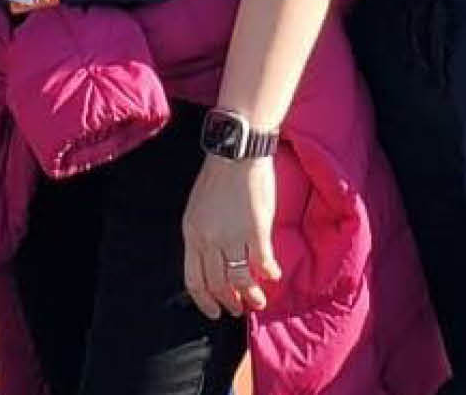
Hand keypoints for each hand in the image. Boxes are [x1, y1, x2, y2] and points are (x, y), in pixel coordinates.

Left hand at [178, 151, 278, 320]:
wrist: (236, 153)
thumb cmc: (218, 177)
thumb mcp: (197, 209)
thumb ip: (202, 236)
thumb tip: (212, 261)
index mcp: (191, 234)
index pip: (194, 280)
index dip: (205, 301)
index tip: (215, 312)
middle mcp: (208, 239)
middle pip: (217, 284)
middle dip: (229, 302)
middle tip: (239, 310)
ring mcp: (232, 236)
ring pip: (240, 280)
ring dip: (251, 295)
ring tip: (258, 301)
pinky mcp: (256, 230)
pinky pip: (262, 262)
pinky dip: (269, 273)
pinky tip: (274, 274)